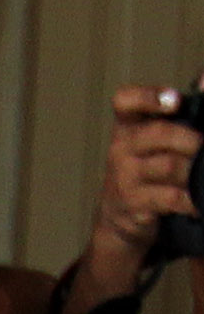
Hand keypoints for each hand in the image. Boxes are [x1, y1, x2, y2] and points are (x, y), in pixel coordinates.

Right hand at [90, 85, 202, 269]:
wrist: (118, 216)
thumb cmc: (146, 170)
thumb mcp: (153, 139)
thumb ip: (178, 112)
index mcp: (127, 127)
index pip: (125, 101)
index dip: (149, 97)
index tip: (175, 102)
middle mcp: (121, 148)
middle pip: (157, 133)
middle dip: (189, 139)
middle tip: (202, 146)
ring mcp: (125, 176)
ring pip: (168, 166)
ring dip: (194, 171)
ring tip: (203, 175)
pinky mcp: (133, 203)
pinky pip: (170, 198)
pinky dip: (191, 199)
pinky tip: (198, 201)